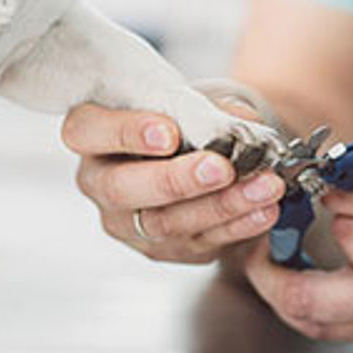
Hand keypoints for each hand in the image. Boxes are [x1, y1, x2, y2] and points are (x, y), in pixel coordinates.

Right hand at [63, 104, 285, 263]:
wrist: (194, 155)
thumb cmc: (179, 121)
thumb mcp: (186, 103)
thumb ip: (207, 109)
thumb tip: (245, 126)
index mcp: (91, 134)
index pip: (88, 131)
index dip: (126, 132)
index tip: (168, 132)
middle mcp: (99, 183)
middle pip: (123, 188)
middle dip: (176, 180)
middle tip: (220, 169)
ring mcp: (126, 222)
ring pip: (166, 223)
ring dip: (221, 205)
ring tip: (263, 187)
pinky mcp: (160, 248)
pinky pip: (198, 242)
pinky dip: (237, 225)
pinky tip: (264, 211)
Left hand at [245, 110, 352, 345]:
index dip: (334, 175)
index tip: (327, 169)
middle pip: (338, 229)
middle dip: (325, 208)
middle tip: (310, 195)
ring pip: (310, 291)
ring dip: (280, 266)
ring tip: (263, 242)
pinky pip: (323, 326)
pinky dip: (290, 305)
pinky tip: (277, 279)